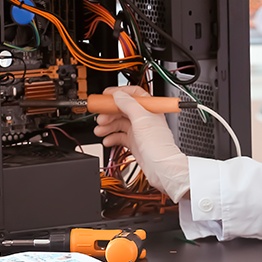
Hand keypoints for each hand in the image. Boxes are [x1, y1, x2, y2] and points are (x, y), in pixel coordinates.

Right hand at [93, 86, 189, 200]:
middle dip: (109, 113)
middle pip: (122, 109)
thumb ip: (128, 104)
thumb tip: (117, 94)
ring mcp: (138, 131)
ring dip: (107, 126)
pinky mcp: (134, 142)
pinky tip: (107, 140)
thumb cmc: (158, 145)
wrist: (161, 168)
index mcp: (149, 108)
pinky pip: (119, 136)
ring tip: (99, 130)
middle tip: (100, 118)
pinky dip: (111, 137)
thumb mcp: (141, 119)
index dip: (118, 93)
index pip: (133, 94)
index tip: (105, 97)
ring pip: (119, 123)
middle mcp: (143, 118)